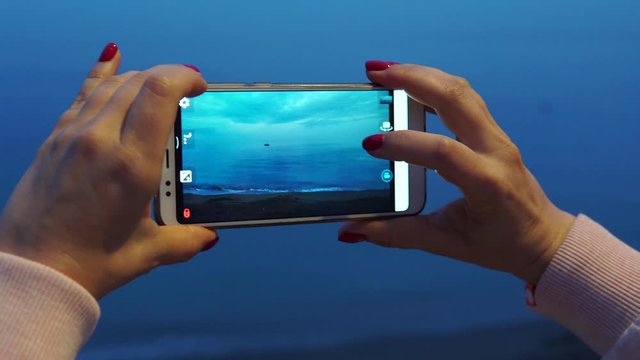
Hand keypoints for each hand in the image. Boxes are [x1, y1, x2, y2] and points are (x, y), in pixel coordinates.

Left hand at [0, 43, 217, 298]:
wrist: (33, 270)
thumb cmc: (88, 262)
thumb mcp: (148, 251)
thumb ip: (185, 240)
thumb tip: (208, 237)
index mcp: (133, 165)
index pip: (160, 93)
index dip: (183, 77)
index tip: (199, 85)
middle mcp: (102, 141)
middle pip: (139, 81)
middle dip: (169, 76)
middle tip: (186, 90)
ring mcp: (74, 136)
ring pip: (112, 84)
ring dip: (140, 78)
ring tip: (158, 87)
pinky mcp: (55, 140)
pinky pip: (82, 95)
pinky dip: (101, 75)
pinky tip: (112, 58)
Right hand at [339, 61, 574, 283]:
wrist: (540, 236)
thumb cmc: (498, 243)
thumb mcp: (446, 244)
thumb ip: (398, 234)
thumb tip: (353, 229)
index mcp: (487, 183)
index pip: (444, 153)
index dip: (405, 144)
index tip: (369, 145)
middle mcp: (496, 151)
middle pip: (457, 100)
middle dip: (413, 80)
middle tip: (374, 74)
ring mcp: (497, 136)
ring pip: (461, 90)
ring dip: (422, 74)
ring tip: (385, 71)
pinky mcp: (491, 130)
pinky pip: (463, 97)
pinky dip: (434, 83)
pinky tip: (409, 82)